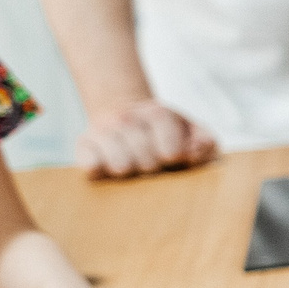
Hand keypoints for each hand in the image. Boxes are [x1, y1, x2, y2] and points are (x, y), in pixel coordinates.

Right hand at [76, 100, 216, 179]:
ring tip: (134, 167)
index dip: (174, 160)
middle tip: (153, 164)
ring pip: (120, 166)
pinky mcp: (84, 145)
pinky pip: (91, 166)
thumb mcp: (194, 133)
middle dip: (154, 169)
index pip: (171, 150)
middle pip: (147, 161)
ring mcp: (103, 130)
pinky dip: (101, 172)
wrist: (126, 117)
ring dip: (131, 174)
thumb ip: (205, 143)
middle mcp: (127, 118)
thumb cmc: (168, 135)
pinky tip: (110, 169)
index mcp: (158, 113)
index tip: (173, 159)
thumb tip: (193, 152)